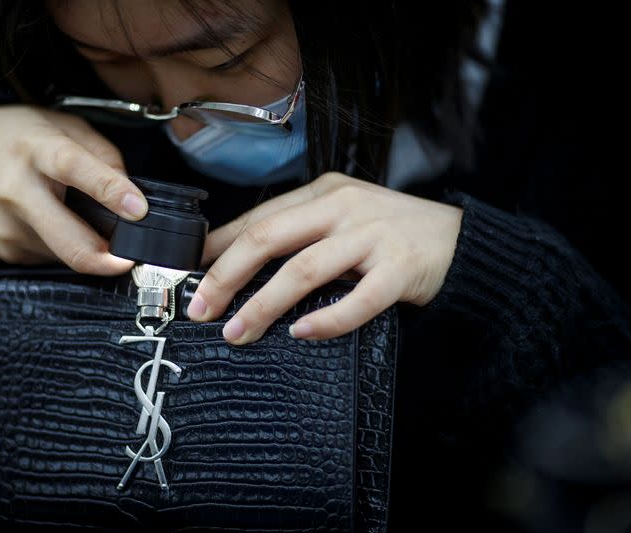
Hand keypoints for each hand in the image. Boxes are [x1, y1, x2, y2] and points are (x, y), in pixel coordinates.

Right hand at [0, 105, 147, 274]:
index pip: (75, 169)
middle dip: (107, 260)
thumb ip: (103, 155)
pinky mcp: (4, 251)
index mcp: (36, 150)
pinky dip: (64, 247)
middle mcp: (17, 192)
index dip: (110, 191)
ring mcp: (7, 228)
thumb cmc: (11, 136)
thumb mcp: (61, 126)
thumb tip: (131, 197)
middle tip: (131, 260)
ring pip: (67, 256)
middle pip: (70, 242)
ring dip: (88, 247)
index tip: (138, 210)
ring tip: (78, 217)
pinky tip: (54, 223)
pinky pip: (51, 258)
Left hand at [187, 172, 462, 343]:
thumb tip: (237, 262)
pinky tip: (302, 334)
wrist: (461, 241)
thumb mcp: (341, 219)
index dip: (218, 248)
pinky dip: (327, 319)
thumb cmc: (391, 234)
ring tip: (238, 332)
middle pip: (269, 239)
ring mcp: (372, 236)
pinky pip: (358, 299)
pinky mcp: (400, 267)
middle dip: (226, 276)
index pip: (258, 219)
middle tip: (201, 308)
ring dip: (264, 304)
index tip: (187, 276)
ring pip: (304, 269)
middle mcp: (343, 208)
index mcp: (323, 193)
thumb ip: (298, 233)